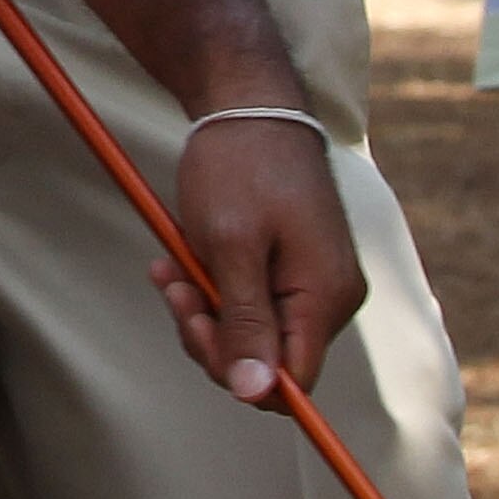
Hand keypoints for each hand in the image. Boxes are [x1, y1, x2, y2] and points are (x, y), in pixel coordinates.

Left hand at [142, 106, 367, 398]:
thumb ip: (245, 322)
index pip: (294, 382)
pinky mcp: (289, 268)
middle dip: (210, 334)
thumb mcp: (231, 247)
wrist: (247, 105)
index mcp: (325, 296)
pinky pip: (247, 303)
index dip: (241, 374)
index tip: (195, 325)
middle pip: (268, 361)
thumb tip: (256, 393)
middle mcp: (329, 297)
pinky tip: (175, 262)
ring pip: (250, 334)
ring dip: (201, 309)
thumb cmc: (239, 168)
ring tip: (168, 268)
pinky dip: (209, 289)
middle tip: (173, 288)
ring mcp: (311, 282)